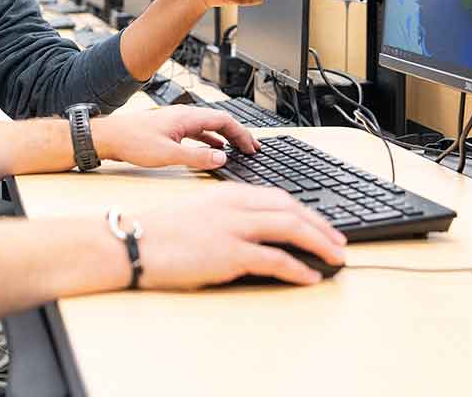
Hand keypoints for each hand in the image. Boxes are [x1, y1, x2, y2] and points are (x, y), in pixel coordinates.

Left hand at [93, 106, 258, 169]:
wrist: (109, 137)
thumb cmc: (133, 142)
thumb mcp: (168, 154)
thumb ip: (197, 158)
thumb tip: (222, 159)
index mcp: (187, 117)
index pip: (224, 121)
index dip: (242, 134)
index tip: (252, 147)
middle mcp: (184, 115)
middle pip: (219, 121)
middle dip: (238, 134)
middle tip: (253, 148)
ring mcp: (176, 121)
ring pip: (208, 126)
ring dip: (225, 137)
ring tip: (238, 150)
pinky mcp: (169, 129)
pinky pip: (197, 132)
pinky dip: (210, 140)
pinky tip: (212, 151)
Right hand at [135, 183, 347, 287]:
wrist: (133, 242)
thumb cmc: (161, 232)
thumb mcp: (199, 212)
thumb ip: (228, 215)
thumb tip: (254, 231)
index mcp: (228, 194)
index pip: (278, 197)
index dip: (305, 211)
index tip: (321, 224)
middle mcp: (234, 206)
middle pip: (290, 209)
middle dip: (320, 225)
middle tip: (338, 242)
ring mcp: (232, 229)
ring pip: (290, 228)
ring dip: (318, 243)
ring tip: (334, 257)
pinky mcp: (227, 253)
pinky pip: (274, 259)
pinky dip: (297, 267)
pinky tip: (309, 276)